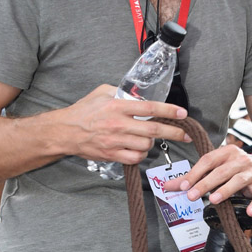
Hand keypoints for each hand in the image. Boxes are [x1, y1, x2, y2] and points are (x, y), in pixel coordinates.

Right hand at [61, 85, 189, 164]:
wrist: (66, 131)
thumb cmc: (84, 111)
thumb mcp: (102, 92)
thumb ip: (121, 93)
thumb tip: (138, 95)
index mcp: (118, 106)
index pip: (150, 108)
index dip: (169, 111)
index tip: (182, 114)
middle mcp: (118, 124)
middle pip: (153, 130)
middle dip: (174, 133)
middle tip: (185, 135)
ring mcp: (115, 141)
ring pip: (146, 145)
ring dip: (152, 143)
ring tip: (149, 139)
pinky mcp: (111, 154)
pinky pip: (135, 158)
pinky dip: (141, 154)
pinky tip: (138, 149)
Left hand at [164, 144, 251, 215]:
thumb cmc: (237, 170)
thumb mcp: (216, 169)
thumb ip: (193, 177)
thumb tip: (168, 186)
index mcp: (227, 152)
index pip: (208, 160)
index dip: (195, 173)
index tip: (184, 186)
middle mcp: (241, 160)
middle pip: (221, 171)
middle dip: (205, 184)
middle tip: (192, 196)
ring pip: (238, 180)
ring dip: (225, 190)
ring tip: (213, 200)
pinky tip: (249, 211)